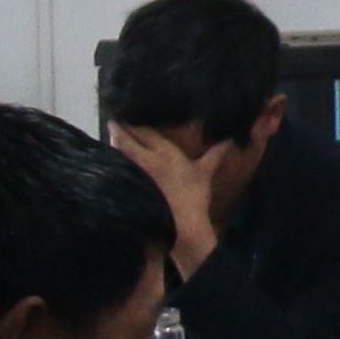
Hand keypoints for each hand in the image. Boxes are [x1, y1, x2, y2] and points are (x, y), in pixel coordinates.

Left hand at [107, 125, 222, 275]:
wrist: (180, 223)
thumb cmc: (193, 195)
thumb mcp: (205, 173)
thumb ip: (215, 155)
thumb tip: (229, 140)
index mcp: (165, 153)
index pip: (146, 133)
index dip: (134, 124)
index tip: (124, 116)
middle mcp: (147, 160)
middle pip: (127, 141)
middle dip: (119, 131)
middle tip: (112, 122)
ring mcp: (137, 173)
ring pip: (120, 153)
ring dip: (114, 145)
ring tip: (110, 138)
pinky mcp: (129, 187)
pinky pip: (119, 168)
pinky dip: (115, 161)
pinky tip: (112, 161)